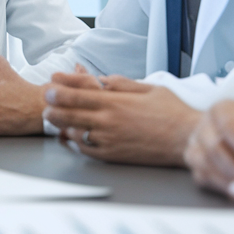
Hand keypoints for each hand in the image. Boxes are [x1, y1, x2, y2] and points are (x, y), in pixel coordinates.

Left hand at [43, 73, 200, 165]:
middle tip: (46, 103)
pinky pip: (85, 150)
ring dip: (60, 125)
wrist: (187, 139)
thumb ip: (122, 82)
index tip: (51, 84)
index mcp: (115, 101)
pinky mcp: (113, 155)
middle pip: (68, 113)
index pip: (77, 93)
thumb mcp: (148, 87)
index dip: (60, 88)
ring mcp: (109, 139)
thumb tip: (103, 78)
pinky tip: (71, 138)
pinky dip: (74, 144)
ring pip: (73, 132)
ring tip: (54, 120)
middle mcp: (108, 120)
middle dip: (52, 106)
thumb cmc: (172, 112)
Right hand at [184, 99, 233, 198]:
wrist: (222, 131)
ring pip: (206, 163)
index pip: (228, 125)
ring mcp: (195, 145)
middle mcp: (204, 126)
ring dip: (228, 178)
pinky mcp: (193, 163)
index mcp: (222, 110)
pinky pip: (203, 176)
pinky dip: (221, 186)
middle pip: (214, 147)